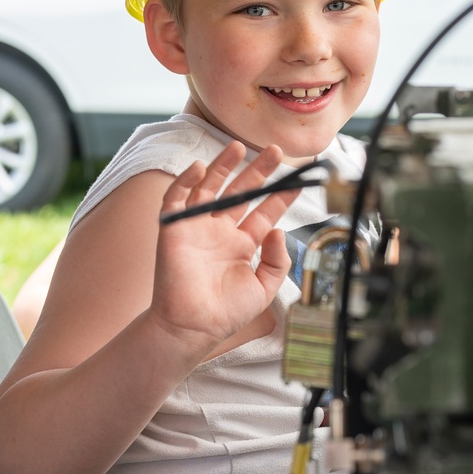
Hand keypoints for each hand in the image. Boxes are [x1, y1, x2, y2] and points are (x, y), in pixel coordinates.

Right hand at [149, 141, 298, 353]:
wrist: (192, 327)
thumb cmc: (226, 313)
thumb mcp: (264, 288)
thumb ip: (277, 260)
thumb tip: (279, 230)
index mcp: (242, 245)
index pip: (264, 212)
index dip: (280, 195)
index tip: (298, 180)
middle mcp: (221, 232)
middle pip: (241, 193)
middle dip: (258, 171)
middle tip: (276, 152)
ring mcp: (197, 228)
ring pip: (210, 188)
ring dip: (222, 166)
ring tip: (238, 146)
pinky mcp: (173, 230)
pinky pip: (177, 199)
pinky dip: (185, 182)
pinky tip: (199, 167)